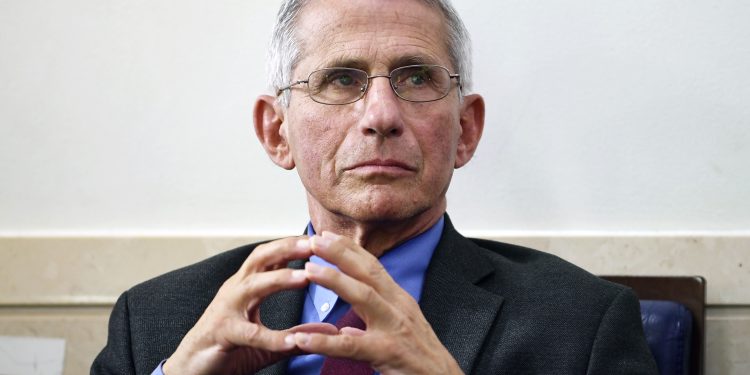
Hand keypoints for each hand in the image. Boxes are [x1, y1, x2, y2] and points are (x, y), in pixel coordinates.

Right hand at [163, 237, 337, 374]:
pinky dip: (270, 337)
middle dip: (287, 249)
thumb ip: (296, 334)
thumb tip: (329, 331)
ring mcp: (226, 310)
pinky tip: (289, 341)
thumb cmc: (226, 347)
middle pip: (260, 259)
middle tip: (313, 244)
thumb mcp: (267, 340)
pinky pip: (248, 333)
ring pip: (252, 285)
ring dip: (279, 279)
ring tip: (304, 277)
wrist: (190, 369)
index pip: (270, 257)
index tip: (319, 238)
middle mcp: (235, 291)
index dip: (293, 245)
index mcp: (246, 287)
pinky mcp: (221, 333)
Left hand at [292, 232, 462, 374]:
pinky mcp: (388, 352)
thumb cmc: (420, 356)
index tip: (327, 236)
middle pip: (368, 273)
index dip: (350, 249)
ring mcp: (394, 328)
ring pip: (364, 297)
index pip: (373, 267)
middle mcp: (398, 308)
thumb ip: (375, 323)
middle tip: (314, 241)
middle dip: (340, 254)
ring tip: (309, 271)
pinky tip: (303, 339)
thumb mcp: (400, 329)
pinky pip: (351, 345)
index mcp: (399, 300)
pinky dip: (324, 341)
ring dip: (335, 281)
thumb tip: (347, 328)